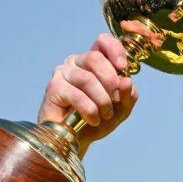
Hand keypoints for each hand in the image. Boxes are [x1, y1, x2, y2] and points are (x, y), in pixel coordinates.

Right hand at [38, 34, 139, 153]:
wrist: (77, 140)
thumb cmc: (97, 119)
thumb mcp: (121, 109)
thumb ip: (128, 95)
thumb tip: (126, 81)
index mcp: (93, 62)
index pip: (102, 41)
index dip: (115, 49)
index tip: (123, 68)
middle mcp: (76, 62)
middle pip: (95, 58)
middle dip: (110, 81)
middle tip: (114, 100)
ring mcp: (63, 73)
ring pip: (87, 79)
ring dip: (102, 100)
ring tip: (104, 115)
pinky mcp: (54, 88)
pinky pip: (77, 95)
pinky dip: (90, 110)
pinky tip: (93, 119)